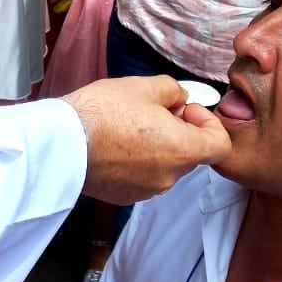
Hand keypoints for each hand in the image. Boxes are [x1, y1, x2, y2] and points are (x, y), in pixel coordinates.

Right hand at [64, 75, 230, 203]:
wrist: (61, 142)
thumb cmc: (102, 113)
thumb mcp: (143, 86)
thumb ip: (173, 91)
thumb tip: (179, 99)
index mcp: (182, 149)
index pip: (220, 146)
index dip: (209, 123)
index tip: (187, 110)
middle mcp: (169, 176)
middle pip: (191, 154)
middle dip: (180, 131)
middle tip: (154, 110)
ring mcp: (146, 189)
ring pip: (165, 166)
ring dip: (157, 147)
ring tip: (129, 125)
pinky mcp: (124, 195)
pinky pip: (142, 176)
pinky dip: (137, 161)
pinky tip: (115, 143)